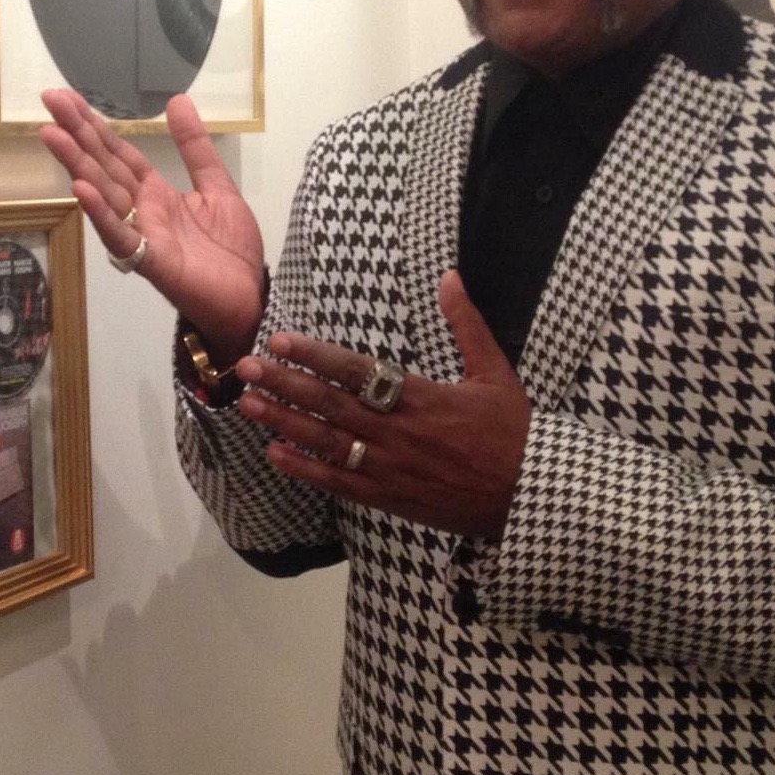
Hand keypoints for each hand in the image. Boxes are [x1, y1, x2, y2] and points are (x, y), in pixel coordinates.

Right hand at [38, 89, 265, 360]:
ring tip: (52, 135)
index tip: (66, 97)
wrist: (249, 298)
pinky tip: (81, 191)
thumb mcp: (218, 186)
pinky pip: (122, 236)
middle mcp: (141, 210)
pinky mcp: (152, 261)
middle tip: (48, 100)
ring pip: (105, 195)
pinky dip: (102, 214)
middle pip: (104, 166)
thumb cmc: (230, 250)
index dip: (94, 125)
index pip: (118, 153)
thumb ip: (195, 147)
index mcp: (156, 193)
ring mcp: (142, 235)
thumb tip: (177, 100)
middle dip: (77, 134)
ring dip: (78, 165)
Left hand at [236, 272, 531, 539]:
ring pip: (327, 442)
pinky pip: (339, 482)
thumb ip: (467, 323)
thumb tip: (450, 276)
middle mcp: (398, 431)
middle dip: (284, 384)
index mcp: (422, 396)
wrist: (530, 497)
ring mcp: (390, 467)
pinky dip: (306, 470)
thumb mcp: (496, 371)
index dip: (315, 356)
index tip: (281, 341)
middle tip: (244, 367)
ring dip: (284, 422)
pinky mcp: (390, 498)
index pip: (357, 371)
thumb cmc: (514, 432)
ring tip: (247, 405)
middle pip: (330, 404)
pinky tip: (276, 455)